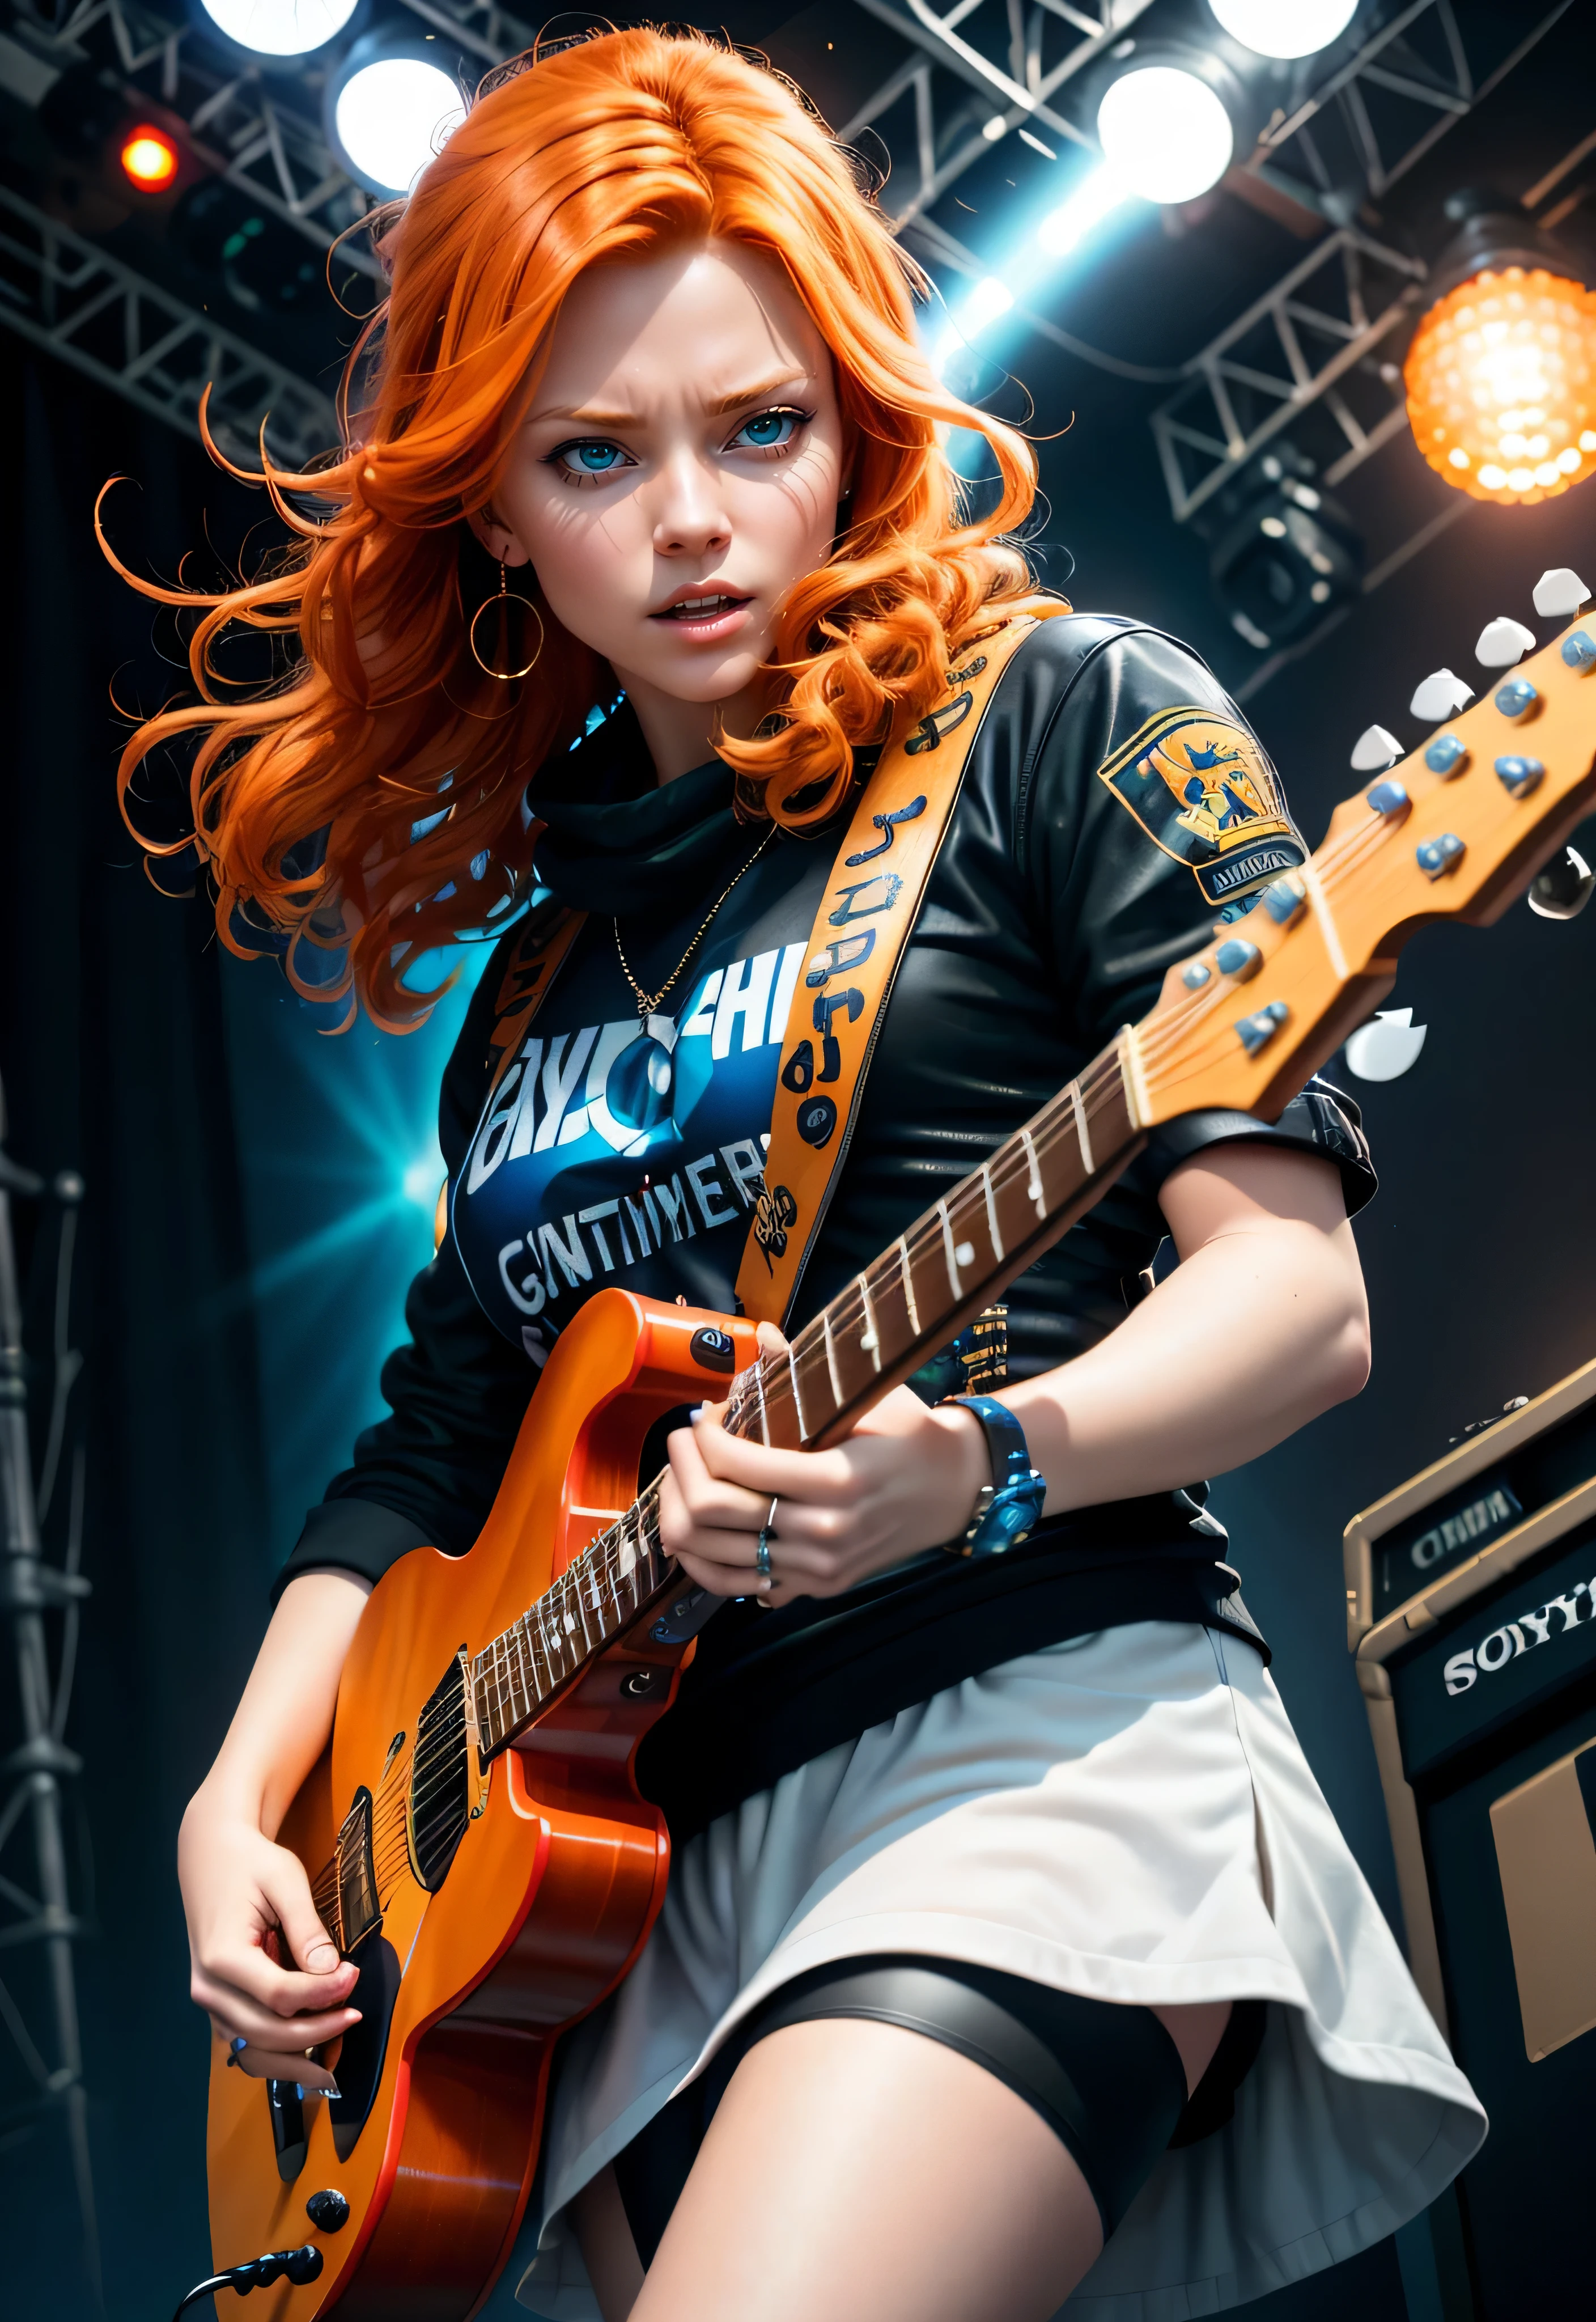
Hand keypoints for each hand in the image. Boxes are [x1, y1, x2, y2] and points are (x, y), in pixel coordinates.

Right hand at [178, 1781, 360, 2088]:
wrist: (212, 1856)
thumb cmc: (250, 1863)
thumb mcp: (284, 1881)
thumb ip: (307, 1929)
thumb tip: (332, 1971)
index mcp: (222, 1956)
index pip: (279, 1995)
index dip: (322, 1995)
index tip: (354, 1977)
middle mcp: (209, 1988)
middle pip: (266, 2032)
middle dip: (316, 2033)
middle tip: (354, 2016)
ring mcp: (210, 2000)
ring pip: (251, 2050)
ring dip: (292, 2062)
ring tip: (330, 2068)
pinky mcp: (219, 2003)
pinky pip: (245, 2041)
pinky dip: (274, 2054)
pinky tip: (306, 2057)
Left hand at [658, 1325, 988, 1602]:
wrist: (957, 1488)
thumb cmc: (910, 1435)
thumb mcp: (868, 1397)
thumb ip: (805, 1371)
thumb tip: (762, 1333)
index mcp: (836, 1479)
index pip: (737, 1464)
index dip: (702, 1436)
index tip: (701, 1414)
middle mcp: (825, 1531)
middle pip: (713, 1511)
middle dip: (681, 1469)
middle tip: (681, 1441)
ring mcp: (819, 1566)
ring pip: (714, 1556)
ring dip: (681, 1514)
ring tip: (681, 1480)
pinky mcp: (818, 1586)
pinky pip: (741, 1584)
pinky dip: (706, 1559)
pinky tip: (698, 1527)